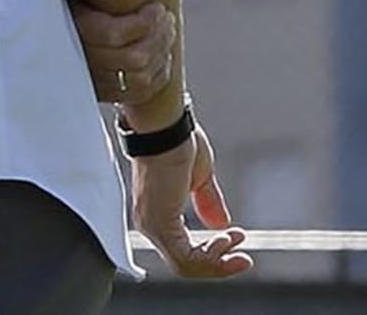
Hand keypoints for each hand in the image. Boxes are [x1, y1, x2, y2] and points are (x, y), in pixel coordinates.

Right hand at [72, 0, 174, 103]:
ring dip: (161, 53)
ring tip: (167, 33)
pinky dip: (158, 76)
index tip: (156, 8)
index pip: (113, 35)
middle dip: (159, 37)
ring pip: (140, 76)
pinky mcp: (102, 93)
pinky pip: (139, 93)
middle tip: (166, 18)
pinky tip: (162, 57)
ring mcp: (92, 80)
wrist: (44, 33)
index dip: (143, 24)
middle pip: (134, 58)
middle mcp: (80, 58)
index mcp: (70, 28)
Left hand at [129, 121, 251, 277]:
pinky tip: (225, 240)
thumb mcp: (199, 178)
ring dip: (218, 262)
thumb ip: (207, 202)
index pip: (183, 249)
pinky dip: (210, 258)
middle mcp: (149, 222)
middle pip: (185, 264)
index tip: (238, 238)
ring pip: (185, 266)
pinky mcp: (159, 224)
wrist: (165, 126)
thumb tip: (220, 224)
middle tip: (243, 254)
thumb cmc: (177, 142)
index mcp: (157, 211)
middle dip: (219, 263)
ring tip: (235, 241)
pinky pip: (184, 259)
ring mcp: (151, 224)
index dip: (214, 252)